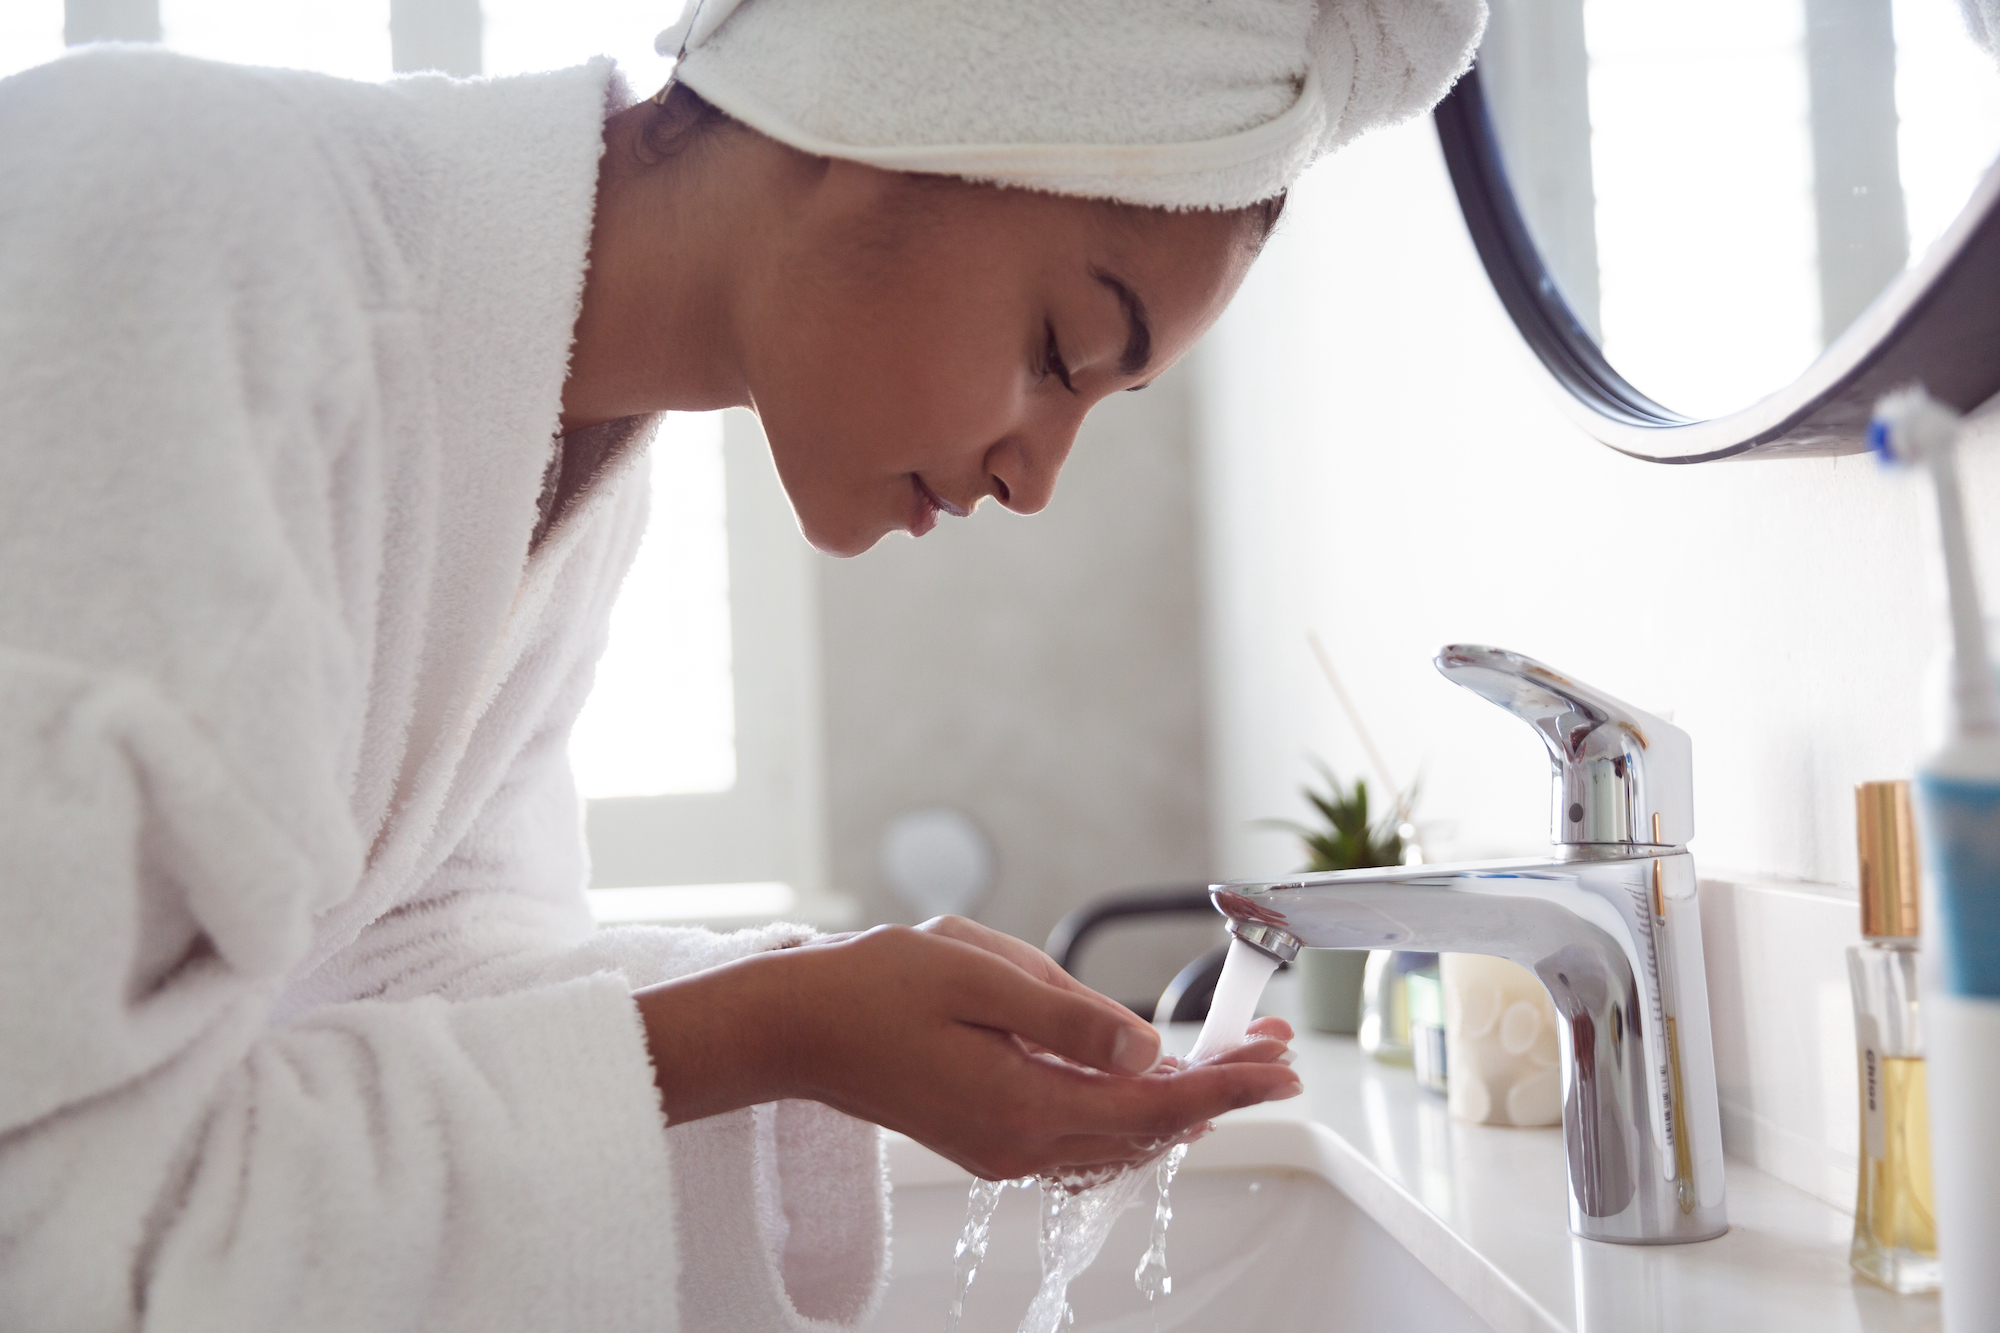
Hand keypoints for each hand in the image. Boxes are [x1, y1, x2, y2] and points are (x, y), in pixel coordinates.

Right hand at [632, 917, 1298, 1179]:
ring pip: (1119, 1136)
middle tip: (1276, 1052)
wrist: (798, 1027)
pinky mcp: (990, 1137)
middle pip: (1149, 1128)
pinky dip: (1132, 1107)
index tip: (1282, 1067)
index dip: (1228, 1085)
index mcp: (1023, 1105)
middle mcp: (1020, 1142)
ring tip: (1232, 1058)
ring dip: (1181, 1099)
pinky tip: (1153, 1076)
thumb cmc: (874, 989)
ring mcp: (1004, 1148)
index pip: (1155, 1104)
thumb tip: (1147, 1044)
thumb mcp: (978, 978)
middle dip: (1221, 1090)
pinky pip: (1084, 1132)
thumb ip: (1068, 1016)